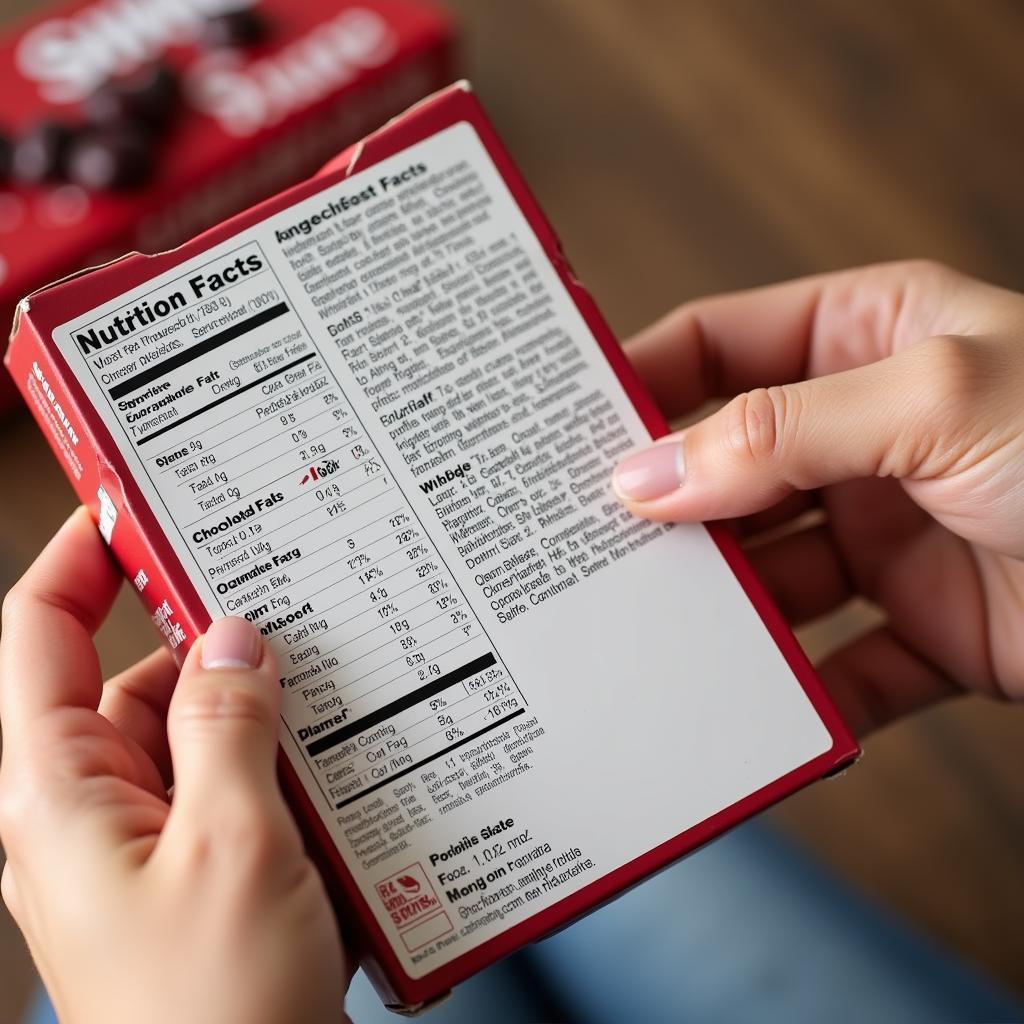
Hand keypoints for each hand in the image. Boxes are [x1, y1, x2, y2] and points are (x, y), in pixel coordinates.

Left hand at [0, 509, 347, 1023]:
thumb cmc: (213, 1014)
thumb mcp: (233, 843)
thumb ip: (226, 723)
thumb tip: (231, 637)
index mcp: (60, 791)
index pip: (43, 637)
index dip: (80, 559)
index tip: (129, 504)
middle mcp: (91, 807)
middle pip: (139, 678)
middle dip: (211, 643)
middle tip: (289, 611)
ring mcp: (145, 838)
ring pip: (197, 730)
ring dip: (258, 712)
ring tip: (326, 712)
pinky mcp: (195, 864)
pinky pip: (230, 780)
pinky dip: (277, 762)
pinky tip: (332, 771)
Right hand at [613, 260, 1023, 734]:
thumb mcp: (936, 398)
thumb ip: (779, 432)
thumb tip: (644, 475)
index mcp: (869, 341)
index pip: (720, 349)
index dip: (640, 382)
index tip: (563, 429)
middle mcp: (869, 436)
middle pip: (727, 467)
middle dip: (661, 506)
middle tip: (576, 543)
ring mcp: (893, 535)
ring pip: (767, 574)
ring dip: (715, 606)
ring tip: (645, 630)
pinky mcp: (927, 630)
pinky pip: (836, 665)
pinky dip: (795, 693)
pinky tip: (751, 708)